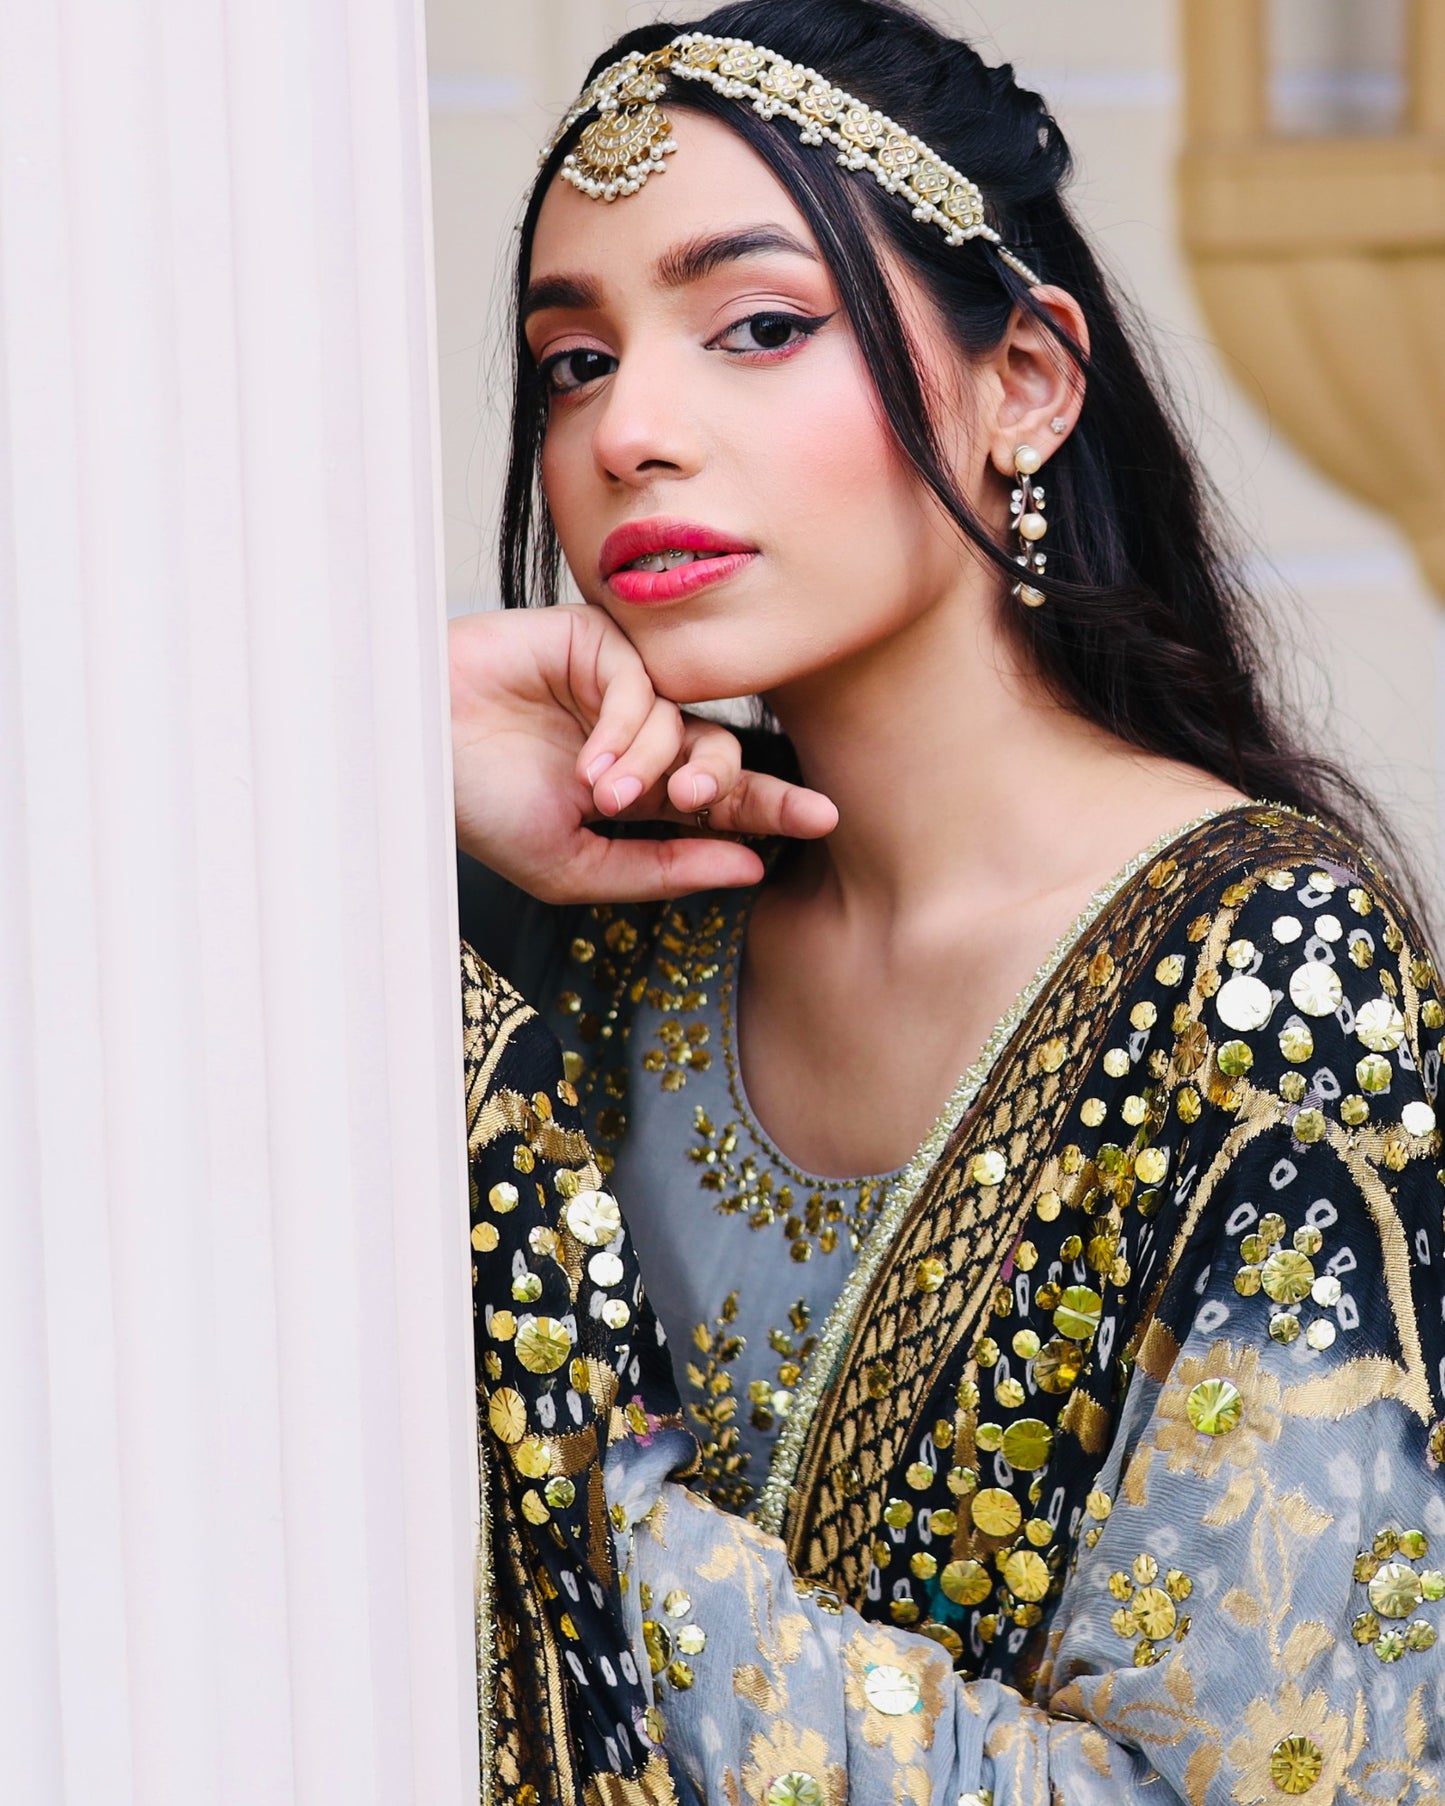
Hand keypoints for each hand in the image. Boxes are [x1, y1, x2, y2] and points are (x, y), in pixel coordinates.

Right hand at [448, 604, 836, 904]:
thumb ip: (665, 868)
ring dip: (653, 764)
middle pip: (722, 751)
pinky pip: (647, 686)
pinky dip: (626, 729)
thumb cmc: (480, 811)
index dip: (773, 807)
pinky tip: (589, 762)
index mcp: (638, 789)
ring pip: (686, 722)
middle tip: (698, 798)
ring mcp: (619, 689)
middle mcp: (637, 735)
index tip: (825, 818)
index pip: (722, 798)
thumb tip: (753, 866)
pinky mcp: (596, 646)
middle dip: (727, 781)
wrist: (413, 758)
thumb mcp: (576, 867)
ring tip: (602, 794)